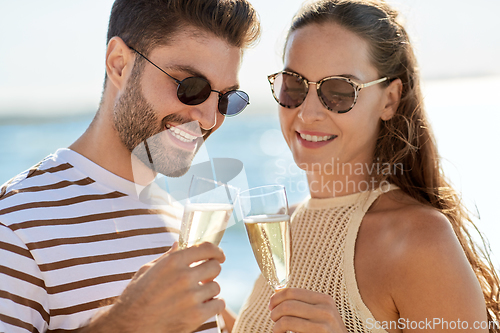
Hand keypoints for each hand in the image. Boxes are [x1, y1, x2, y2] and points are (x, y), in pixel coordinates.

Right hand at [81, 242, 225, 332]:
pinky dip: (213, 305)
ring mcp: (191, 297)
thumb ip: (167, 257)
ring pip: (216, 287)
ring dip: (209, 290)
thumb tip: (179, 245)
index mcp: (173, 262)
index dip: (216, 251)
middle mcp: (183, 277)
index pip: (205, 248)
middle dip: (211, 271)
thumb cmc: (136, 297)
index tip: (219, 256)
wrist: (129, 326)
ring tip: (196, 295)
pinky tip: (202, 306)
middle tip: (204, 278)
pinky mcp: (196, 316)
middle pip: (214, 267)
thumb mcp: (147, 270)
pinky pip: (219, 304)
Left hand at [269, 288, 347, 332]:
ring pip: (286, 319)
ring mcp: (323, 324)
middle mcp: (325, 309)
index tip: (271, 306)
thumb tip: (278, 293)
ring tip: (278, 331)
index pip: (292, 292)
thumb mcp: (321, 314)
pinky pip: (290, 330)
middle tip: (274, 320)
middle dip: (274, 312)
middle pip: (287, 305)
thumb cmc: (327, 332)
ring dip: (276, 326)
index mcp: (324, 300)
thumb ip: (304, 304)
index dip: (276, 298)